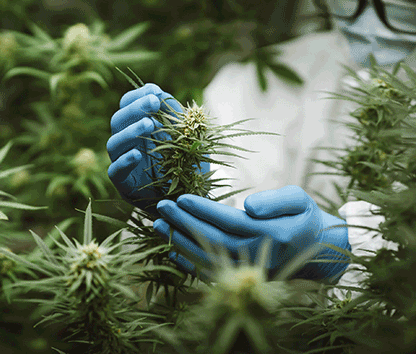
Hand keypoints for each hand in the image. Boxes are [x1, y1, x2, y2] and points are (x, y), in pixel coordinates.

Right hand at [106, 83, 181, 213]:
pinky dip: (124, 161)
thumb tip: (160, 92)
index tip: (155, 92)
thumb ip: (175, 116)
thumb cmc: (189, 167)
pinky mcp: (124, 185)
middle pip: (118, 120)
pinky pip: (115, 171)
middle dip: (135, 108)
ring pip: (114, 143)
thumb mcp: (188, 138)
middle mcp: (127, 144)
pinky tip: (137, 154)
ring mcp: (123, 164)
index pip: (127, 106)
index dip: (137, 96)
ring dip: (130, 131)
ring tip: (150, 124)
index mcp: (139, 128)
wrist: (191, 201)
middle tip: (154, 102)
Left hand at [153, 186, 350, 282]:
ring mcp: (248, 270)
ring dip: (180, 241)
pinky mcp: (242, 277)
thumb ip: (276, 200)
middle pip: (212, 239)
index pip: (229, 221)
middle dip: (184, 223)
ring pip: (207, 257)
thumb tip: (248, 206)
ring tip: (158, 225)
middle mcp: (257, 255)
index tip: (181, 198)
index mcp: (272, 234)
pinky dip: (189, 263)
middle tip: (161, 207)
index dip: (203, 210)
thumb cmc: (304, 218)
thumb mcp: (299, 201)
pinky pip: (211, 272)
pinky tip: (171, 249)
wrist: (319, 251)